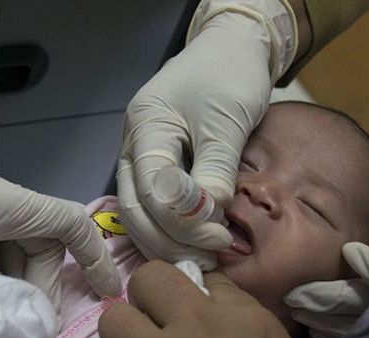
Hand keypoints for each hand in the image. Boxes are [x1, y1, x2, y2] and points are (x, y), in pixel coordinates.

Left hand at [88, 261, 313, 337]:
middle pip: (149, 278)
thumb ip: (253, 325)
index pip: (204, 276)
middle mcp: (194, 325)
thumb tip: (224, 306)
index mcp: (239, 316)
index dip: (194, 293)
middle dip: (147, 296)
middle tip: (154, 325)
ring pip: (112, 318)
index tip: (193, 312)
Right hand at [117, 0, 296, 269]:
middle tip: (210, 257)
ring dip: (170, 241)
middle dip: (170, 241)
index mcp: (145, 126)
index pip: (150, 189)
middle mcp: (134, 145)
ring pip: (141, 213)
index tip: (218, 236)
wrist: (234, 49)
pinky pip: (156, 207)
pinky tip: (197, 243)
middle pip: (135, 209)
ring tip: (206, 257)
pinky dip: (173, 229)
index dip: (181, 221)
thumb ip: (215, 169)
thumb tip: (208, 217)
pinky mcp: (159, 166)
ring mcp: (143, 157)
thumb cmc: (230, 75)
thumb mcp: (226, 121)